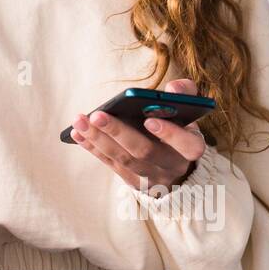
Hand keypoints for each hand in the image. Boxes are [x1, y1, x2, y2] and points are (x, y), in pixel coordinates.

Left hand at [69, 79, 207, 195]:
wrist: (174, 165)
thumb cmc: (178, 128)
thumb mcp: (188, 112)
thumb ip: (185, 95)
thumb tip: (174, 87)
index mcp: (191, 147)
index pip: (188, 145)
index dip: (171, 134)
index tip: (150, 120)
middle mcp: (173, 165)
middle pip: (145, 151)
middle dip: (119, 132)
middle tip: (97, 115)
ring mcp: (152, 177)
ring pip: (124, 160)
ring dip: (99, 139)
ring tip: (80, 120)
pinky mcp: (133, 182)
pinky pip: (111, 165)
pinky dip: (93, 148)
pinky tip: (78, 133)